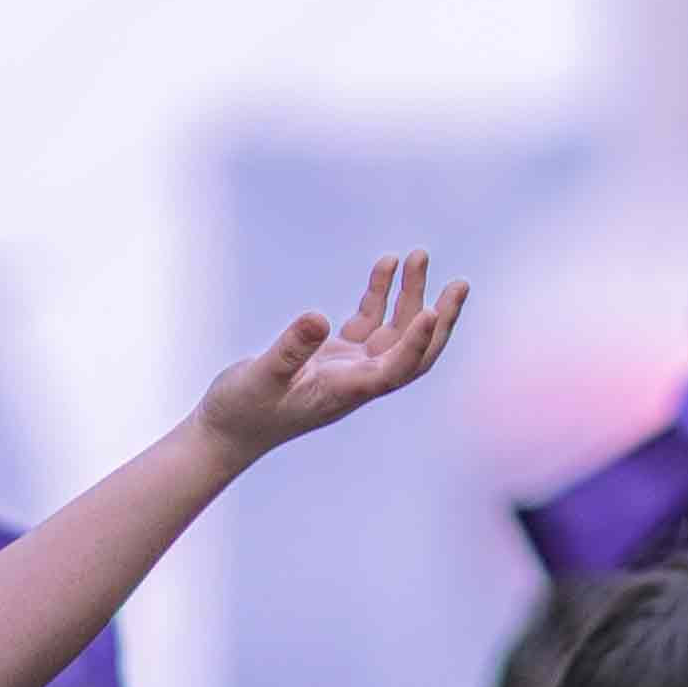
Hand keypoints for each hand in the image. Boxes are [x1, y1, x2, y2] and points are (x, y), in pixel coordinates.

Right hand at [199, 252, 466, 465]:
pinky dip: (379, 294)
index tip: (432, 311)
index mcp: (346, 392)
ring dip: (410, 296)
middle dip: (440, 319)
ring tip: (418, 255)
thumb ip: (288, 350)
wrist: (226, 430)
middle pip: (414, 353)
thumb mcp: (259, 377)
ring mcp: (349, 368)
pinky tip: (387, 264)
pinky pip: (369, 322)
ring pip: (394, 331)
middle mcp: (357, 382)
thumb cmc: (240, 411)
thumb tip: (317, 316)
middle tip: (460, 284)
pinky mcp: (335, 356)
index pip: (395, 371)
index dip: (417, 344)